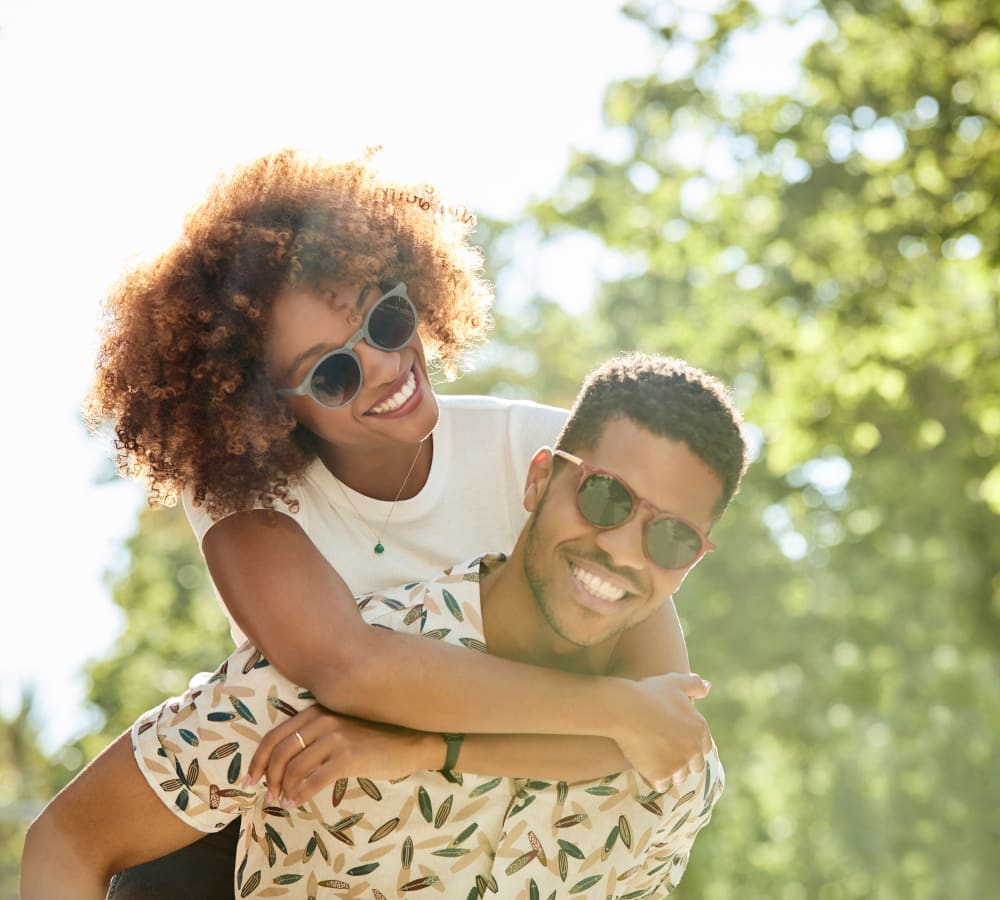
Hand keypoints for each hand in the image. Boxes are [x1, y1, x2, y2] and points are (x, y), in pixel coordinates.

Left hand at [245, 706, 439, 807]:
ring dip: (284, 790)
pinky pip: (314, 780)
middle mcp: (323, 719)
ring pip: (295, 768)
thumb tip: (283, 764)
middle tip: (269, 796)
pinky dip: (300, 795)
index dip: (258, 760)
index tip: (249, 780)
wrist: (409, 742)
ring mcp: (336, 737)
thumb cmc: (373, 737)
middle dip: (269, 778)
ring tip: (284, 802)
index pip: (275, 735)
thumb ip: (315, 735)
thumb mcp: (340, 727)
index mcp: (317, 710)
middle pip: (281, 752)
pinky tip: (297, 803)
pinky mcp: (349, 756)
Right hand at [612, 672, 713, 792]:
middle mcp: (693, 750)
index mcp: (700, 729)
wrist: (624, 707)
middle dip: (682, 762)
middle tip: (664, 753)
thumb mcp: (674, 681)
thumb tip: (708, 687)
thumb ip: (694, 684)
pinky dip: (653, 779)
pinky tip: (644, 768)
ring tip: (652, 759)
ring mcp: (677, 764)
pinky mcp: (660, 775)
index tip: (675, 741)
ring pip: (678, 777)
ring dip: (669, 772)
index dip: (690, 744)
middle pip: (694, 766)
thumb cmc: (648, 692)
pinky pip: (660, 785)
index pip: (704, 747)